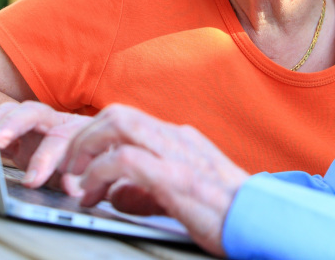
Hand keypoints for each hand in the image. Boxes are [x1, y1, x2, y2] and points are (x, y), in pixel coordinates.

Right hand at [0, 100, 89, 191]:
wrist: (88, 155)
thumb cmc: (88, 163)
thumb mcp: (86, 175)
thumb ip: (77, 180)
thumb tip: (71, 189)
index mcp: (76, 129)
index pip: (58, 139)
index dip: (43, 160)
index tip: (31, 181)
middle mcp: (53, 121)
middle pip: (32, 113)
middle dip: (13, 125)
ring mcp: (33, 125)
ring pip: (13, 114)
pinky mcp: (17, 135)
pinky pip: (0, 126)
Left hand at [60, 104, 248, 256]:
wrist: (265, 221)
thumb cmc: (228, 212)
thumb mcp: (183, 192)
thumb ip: (145, 188)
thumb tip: (112, 194)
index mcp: (179, 139)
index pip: (128, 119)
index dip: (96, 136)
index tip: (80, 163)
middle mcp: (176, 138)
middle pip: (117, 113)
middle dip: (84, 137)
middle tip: (70, 167)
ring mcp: (177, 153)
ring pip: (117, 124)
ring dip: (86, 148)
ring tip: (74, 177)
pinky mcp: (175, 177)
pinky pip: (124, 160)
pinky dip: (98, 173)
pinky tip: (92, 193)